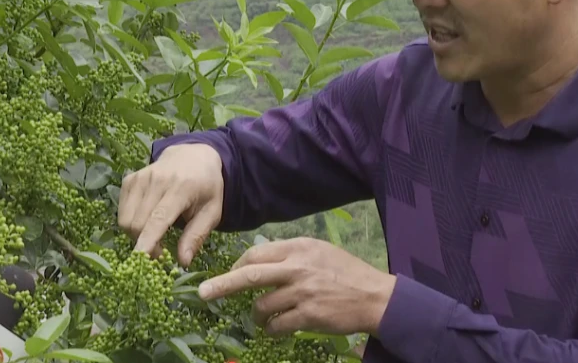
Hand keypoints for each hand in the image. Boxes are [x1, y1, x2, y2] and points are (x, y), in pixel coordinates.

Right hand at [118, 143, 223, 265]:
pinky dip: (130, 222)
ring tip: (154, 235)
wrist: (194, 156)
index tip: (141, 258)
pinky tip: (146, 220)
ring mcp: (140, 177)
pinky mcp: (130, 179)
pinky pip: (122, 211)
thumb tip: (183, 262)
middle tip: (161, 252)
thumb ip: (197, 236)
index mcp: (182, 188)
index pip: (159, 217)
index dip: (148, 240)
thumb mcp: (212, 211)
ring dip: (136, 235)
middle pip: (138, 223)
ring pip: (126, 219)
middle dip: (146, 245)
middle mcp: (158, 180)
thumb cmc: (206, 187)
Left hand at [197, 237, 396, 336]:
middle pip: (249, 275)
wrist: (374, 296)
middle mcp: (297, 267)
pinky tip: (275, 329)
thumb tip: (260, 263)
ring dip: (256, 314)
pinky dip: (271, 329)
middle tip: (203, 294)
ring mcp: (302, 292)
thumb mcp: (319, 252)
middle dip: (222, 285)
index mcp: (298, 248)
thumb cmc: (346, 272)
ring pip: (261, 305)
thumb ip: (291, 255)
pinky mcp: (308, 315)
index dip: (237, 265)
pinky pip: (277, 325)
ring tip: (262, 318)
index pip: (256, 253)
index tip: (228, 274)